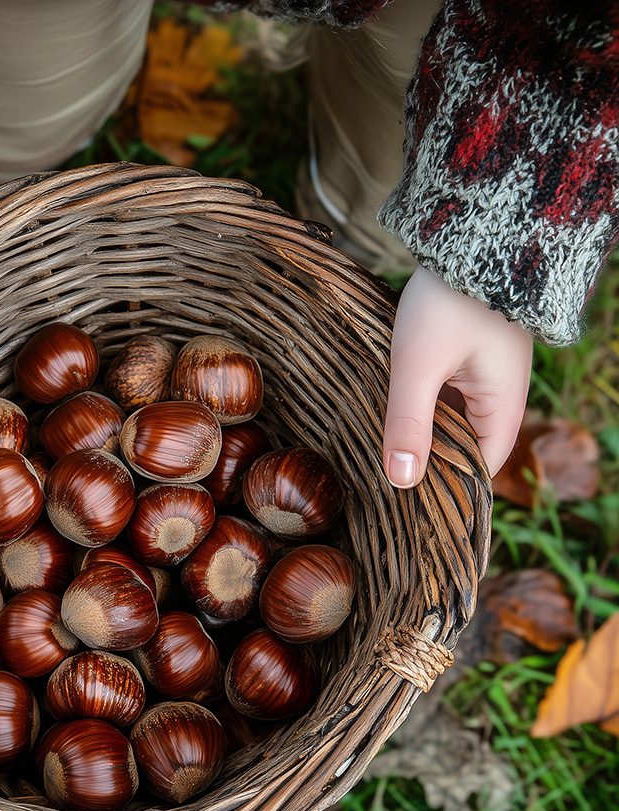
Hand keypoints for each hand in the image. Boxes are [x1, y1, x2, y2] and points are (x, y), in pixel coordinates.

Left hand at [383, 266, 532, 486]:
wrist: (466, 236)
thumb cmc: (448, 301)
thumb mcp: (418, 365)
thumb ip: (408, 423)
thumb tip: (401, 482)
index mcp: (502, 408)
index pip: (478, 470)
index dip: (445, 491)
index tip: (404, 508)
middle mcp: (498, 398)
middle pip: (462, 450)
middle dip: (425, 465)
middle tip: (378, 485)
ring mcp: (481, 379)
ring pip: (447, 424)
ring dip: (417, 436)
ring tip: (374, 456)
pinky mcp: (462, 361)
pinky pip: (440, 399)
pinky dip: (416, 410)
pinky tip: (384, 415)